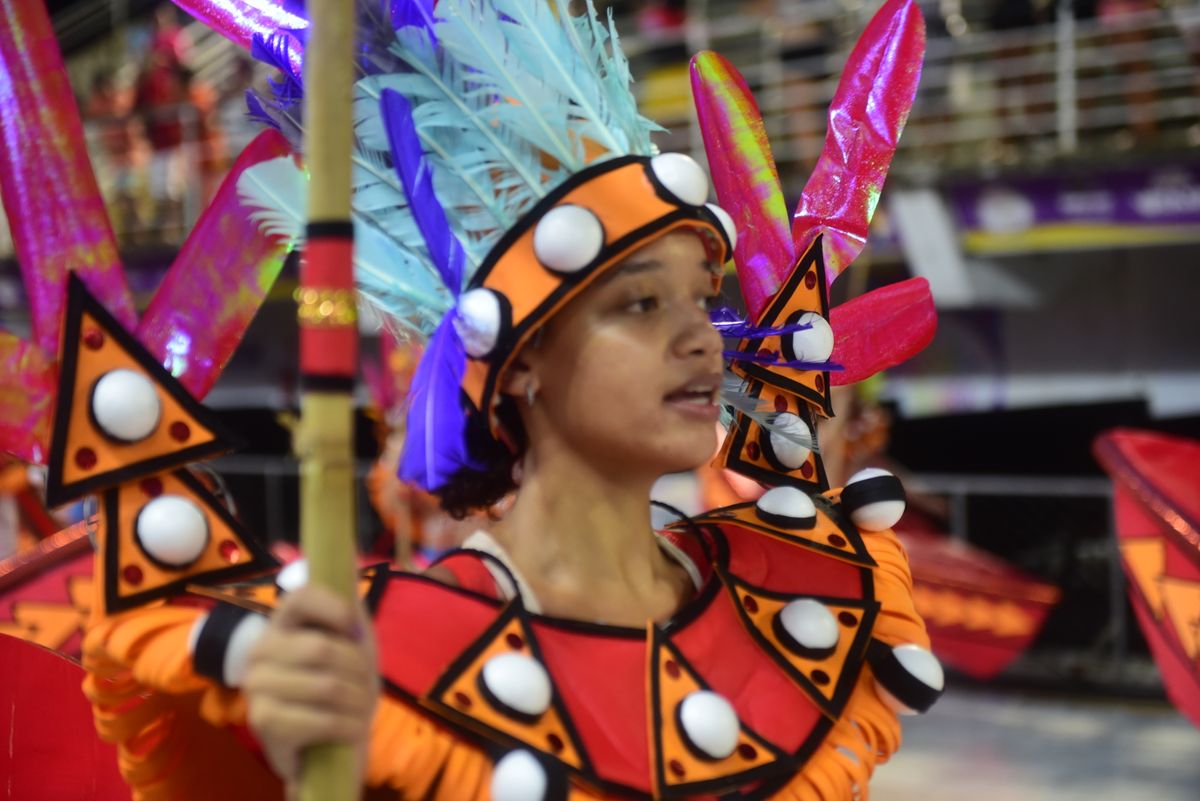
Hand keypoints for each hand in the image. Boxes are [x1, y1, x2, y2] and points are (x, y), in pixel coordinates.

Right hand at [244, 585, 379, 793]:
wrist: (331, 745)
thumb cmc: (344, 687)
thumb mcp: (355, 644)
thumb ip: (351, 611)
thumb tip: (348, 571)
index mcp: (281, 623)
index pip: (300, 598)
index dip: (334, 608)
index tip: (354, 629)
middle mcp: (260, 650)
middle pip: (321, 648)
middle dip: (358, 669)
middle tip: (365, 683)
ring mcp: (257, 687)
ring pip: (326, 686)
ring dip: (357, 701)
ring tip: (360, 707)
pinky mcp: (263, 722)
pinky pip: (320, 720)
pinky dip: (347, 727)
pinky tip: (349, 729)